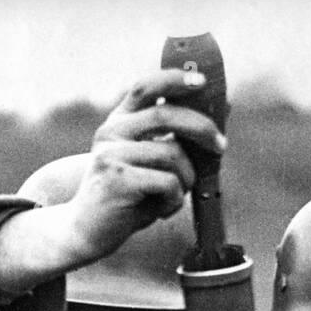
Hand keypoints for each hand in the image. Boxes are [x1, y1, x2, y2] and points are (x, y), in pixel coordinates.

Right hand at [66, 67, 226, 258]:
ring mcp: (111, 153)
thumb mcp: (151, 163)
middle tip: (221, 146)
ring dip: (187, 178)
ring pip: (172, 154)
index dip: (174, 79)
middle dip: (202, 128)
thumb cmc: (129, 197)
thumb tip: (222, 108)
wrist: (88, 231)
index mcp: (119, 122)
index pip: (145, 87)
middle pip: (166, 115)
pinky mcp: (117, 179)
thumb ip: (177, 138)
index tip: (201, 81)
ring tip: (174, 195)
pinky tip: (161, 211)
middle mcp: (111, 132)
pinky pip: (167, 182)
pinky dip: (174, 200)